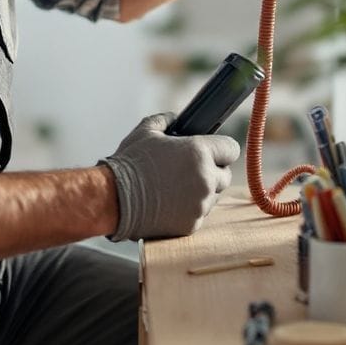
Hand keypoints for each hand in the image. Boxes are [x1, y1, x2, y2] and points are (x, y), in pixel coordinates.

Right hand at [99, 113, 240, 241]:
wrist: (113, 199)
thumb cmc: (130, 164)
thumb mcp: (146, 130)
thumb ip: (167, 120)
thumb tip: (175, 119)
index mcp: (199, 153)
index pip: (231, 149)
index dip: (221, 149)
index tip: (212, 151)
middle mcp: (205, 179)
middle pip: (225, 175)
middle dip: (212, 171)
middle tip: (189, 169)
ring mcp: (200, 205)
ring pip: (213, 196)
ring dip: (202, 191)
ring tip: (176, 187)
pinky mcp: (192, 225)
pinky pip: (200, 214)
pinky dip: (189, 209)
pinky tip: (170, 202)